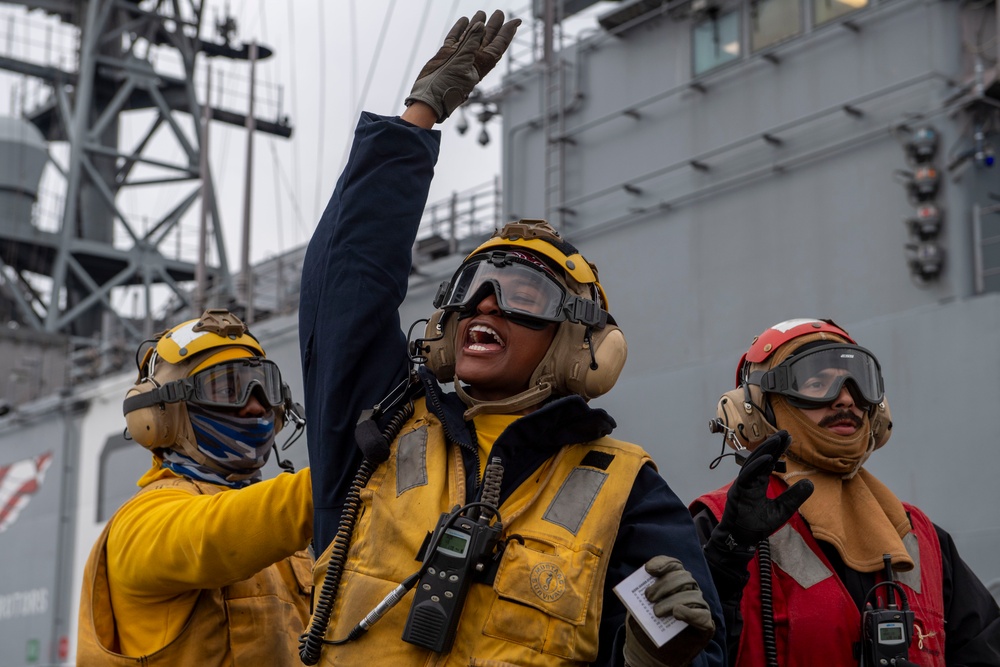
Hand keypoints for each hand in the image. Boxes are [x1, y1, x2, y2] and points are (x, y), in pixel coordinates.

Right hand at [405, 10, 520, 121]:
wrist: (429, 96)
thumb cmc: (448, 85)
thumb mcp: (462, 61)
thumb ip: (471, 41)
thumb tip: (481, 24)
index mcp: (481, 63)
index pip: (498, 45)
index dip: (507, 33)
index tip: (516, 21)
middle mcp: (472, 59)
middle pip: (486, 39)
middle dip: (494, 26)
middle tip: (499, 13)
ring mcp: (459, 57)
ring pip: (471, 37)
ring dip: (477, 25)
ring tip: (482, 13)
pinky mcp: (446, 55)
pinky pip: (455, 39)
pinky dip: (459, 29)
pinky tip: (464, 20)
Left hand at [623, 556, 714, 666]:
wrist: (661, 647)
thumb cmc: (652, 621)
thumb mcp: (644, 606)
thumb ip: (643, 597)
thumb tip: (639, 591)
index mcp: (677, 579)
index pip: (674, 565)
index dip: (662, 564)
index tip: (648, 569)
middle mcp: (691, 588)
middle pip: (683, 578)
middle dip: (664, 585)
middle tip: (648, 597)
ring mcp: (699, 604)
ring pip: (692, 595)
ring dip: (672, 601)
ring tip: (656, 612)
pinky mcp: (705, 621)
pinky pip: (702, 615)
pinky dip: (690, 613)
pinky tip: (677, 613)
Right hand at [710, 430, 813, 551]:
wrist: (742, 539)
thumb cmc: (757, 525)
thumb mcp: (782, 511)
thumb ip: (794, 497)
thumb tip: (810, 483)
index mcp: (758, 483)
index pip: (769, 463)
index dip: (778, 451)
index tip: (789, 439)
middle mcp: (749, 480)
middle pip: (761, 459)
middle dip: (773, 445)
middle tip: (785, 432)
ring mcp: (742, 485)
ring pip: (753, 463)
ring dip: (765, 450)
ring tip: (777, 439)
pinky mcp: (737, 491)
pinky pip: (747, 476)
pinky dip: (756, 467)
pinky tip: (767, 459)